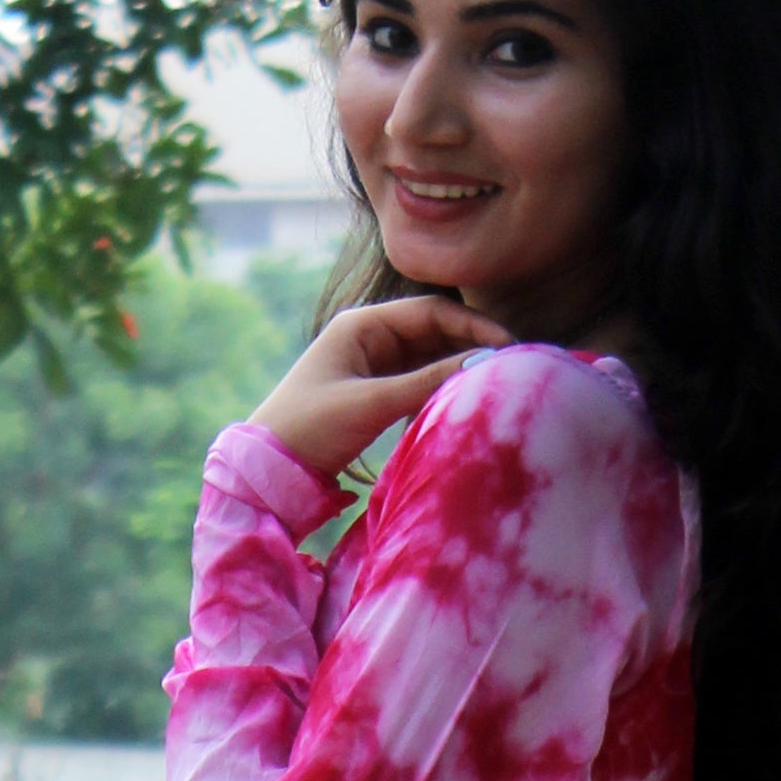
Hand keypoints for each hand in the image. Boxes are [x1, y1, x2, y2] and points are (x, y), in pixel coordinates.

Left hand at [250, 294, 512, 482]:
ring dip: (456, 374)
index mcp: (363, 324)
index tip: (509, 346)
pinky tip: (460, 409)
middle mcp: (369, 337)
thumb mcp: (371, 404)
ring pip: (429, 361)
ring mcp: (372, 365)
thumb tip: (482, 366)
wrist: (268, 468)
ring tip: (493, 390)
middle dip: (470, 349)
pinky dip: (439, 394)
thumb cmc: (310, 427)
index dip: (473, 326)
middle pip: (434, 334)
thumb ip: (426, 384)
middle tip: (511, 370)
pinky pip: (417, 386)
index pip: (431, 312)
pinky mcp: (373, 394)